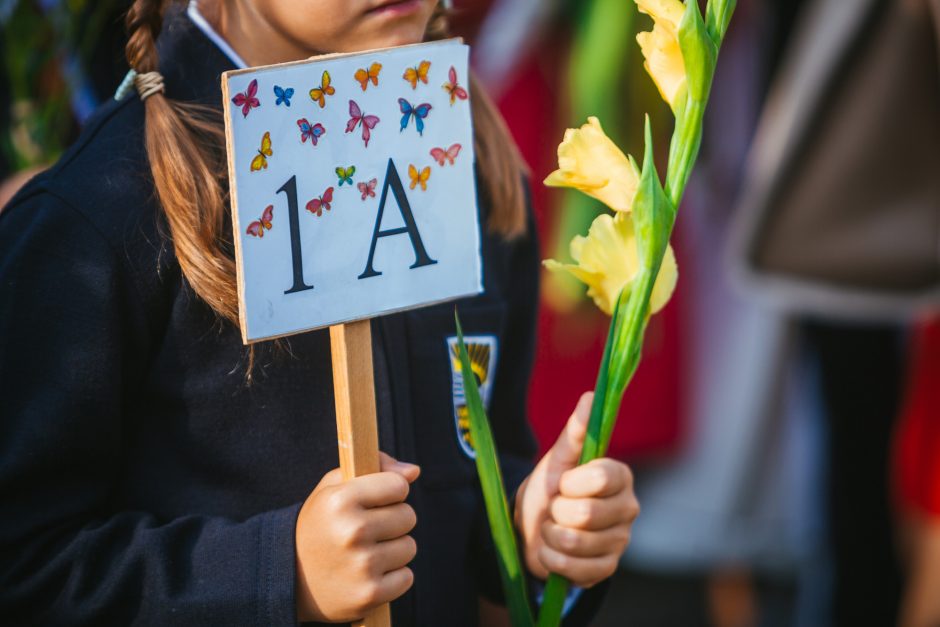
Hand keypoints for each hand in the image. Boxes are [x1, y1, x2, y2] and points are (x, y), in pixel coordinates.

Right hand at [295, 452, 419, 622]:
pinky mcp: (371, 594)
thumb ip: (375, 467)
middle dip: (393, 521)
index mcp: (341, 501)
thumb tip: (413, 471)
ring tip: (365, 552)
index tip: (376, 501)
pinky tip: (368, 575)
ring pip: (409, 547)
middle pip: (408, 516)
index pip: (399, 485)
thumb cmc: (321, 525)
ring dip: (393, 550)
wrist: (291, 579)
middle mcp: (352, 532)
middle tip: (367, 530)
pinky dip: (392, 577)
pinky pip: (406, 577)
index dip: (390, 492)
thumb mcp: (333, 488)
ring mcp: (362, 566)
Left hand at [514, 392, 638, 587]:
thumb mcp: (556, 460)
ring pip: (576, 542)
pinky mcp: (607, 570)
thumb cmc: (548, 489)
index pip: (602, 477)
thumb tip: (590, 396)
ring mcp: (620, 542)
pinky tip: (554, 551)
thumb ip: (575, 432)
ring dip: (550, 536)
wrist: (531, 529)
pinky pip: (575, 569)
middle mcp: (628, 509)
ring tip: (552, 528)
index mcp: (619, 477)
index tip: (563, 482)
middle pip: (585, 513)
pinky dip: (553, 559)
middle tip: (555, 508)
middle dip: (556, 511)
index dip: (573, 482)